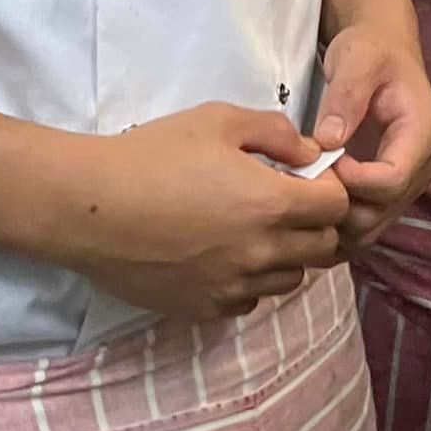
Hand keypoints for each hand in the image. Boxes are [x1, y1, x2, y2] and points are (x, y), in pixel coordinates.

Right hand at [44, 103, 350, 320]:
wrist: (92, 207)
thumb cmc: (155, 154)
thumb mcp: (220, 121)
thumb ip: (277, 133)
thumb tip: (310, 154)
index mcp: (272, 204)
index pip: (337, 207)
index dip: (330, 189)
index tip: (309, 178)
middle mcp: (261, 253)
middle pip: (322, 249)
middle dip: (316, 224)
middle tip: (288, 203)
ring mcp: (233, 287)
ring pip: (289, 280)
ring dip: (286, 255)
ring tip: (255, 229)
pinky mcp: (204, 309)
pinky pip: (249, 301)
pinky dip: (250, 281)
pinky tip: (225, 254)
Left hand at [314, 24, 430, 255]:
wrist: (381, 50)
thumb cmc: (370, 50)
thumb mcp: (357, 59)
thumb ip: (345, 97)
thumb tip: (328, 142)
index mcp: (422, 133)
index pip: (391, 181)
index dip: (352, 180)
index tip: (321, 158)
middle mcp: (422, 166)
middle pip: (381, 213)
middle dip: (339, 205)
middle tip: (304, 179)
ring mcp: (407, 183)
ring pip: (372, 227)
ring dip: (335, 219)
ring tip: (306, 189)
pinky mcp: (388, 192)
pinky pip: (365, 224)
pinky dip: (337, 223)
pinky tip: (312, 202)